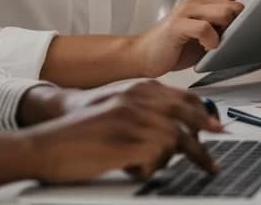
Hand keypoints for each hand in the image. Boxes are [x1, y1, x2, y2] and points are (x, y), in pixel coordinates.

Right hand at [0, 80, 222, 185]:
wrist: (44, 144)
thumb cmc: (78, 131)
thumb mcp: (114, 108)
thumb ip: (143, 109)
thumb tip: (175, 126)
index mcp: (137, 89)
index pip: (182, 98)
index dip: (202, 116)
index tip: (216, 129)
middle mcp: (138, 100)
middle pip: (187, 118)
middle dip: (202, 143)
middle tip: (212, 164)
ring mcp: (132, 120)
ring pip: (176, 141)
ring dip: (165, 160)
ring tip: (145, 166)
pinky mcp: (126, 143)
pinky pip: (157, 160)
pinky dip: (148, 170)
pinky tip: (130, 169)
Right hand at [132, 0, 260, 76]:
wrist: (144, 54)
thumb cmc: (179, 44)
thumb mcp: (208, 32)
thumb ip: (226, 24)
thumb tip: (255, 24)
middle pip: (235, 3)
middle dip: (243, 21)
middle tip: (241, 36)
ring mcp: (187, 10)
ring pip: (224, 12)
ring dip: (227, 31)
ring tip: (218, 44)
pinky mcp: (178, 25)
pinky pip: (205, 28)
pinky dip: (211, 40)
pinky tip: (208, 47)